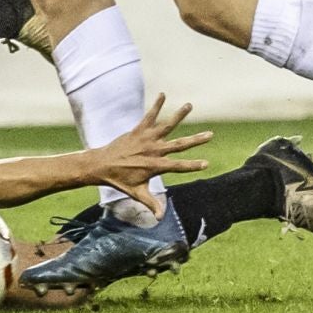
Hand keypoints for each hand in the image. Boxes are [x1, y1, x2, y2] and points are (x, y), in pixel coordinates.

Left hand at [85, 95, 210, 216]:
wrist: (101, 165)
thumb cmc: (120, 180)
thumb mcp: (137, 193)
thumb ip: (151, 204)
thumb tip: (161, 218)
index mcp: (156, 166)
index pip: (179, 166)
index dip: (193, 165)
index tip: (207, 163)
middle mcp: (153, 151)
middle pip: (179, 145)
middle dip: (196, 140)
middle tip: (211, 134)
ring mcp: (146, 139)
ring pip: (167, 126)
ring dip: (179, 115)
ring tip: (190, 105)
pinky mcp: (138, 130)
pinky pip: (149, 116)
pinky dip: (156, 105)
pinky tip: (163, 94)